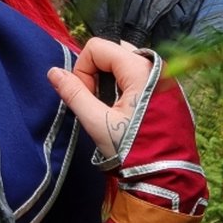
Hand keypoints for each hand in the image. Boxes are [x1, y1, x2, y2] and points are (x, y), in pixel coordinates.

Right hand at [47, 37, 156, 164]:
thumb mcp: (98, 123)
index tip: (86, 97)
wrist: (168, 175)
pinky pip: (137, 72)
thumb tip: (54, 72)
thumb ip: (74, 94)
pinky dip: (124, 84)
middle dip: (97, 72)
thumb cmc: (134, 149)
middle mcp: (155, 64)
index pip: (97, 47)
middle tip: (97, 101)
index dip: (83, 69)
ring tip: (111, 107)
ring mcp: (164, 75)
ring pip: (124, 60)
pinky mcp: (166, 87)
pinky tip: (125, 110)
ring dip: (110, 78)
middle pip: (111, 50)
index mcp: (139, 68)